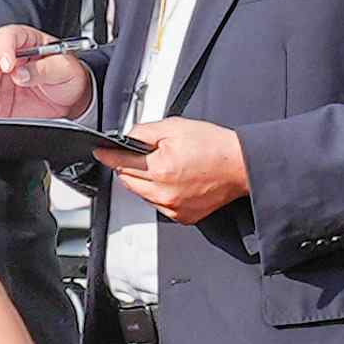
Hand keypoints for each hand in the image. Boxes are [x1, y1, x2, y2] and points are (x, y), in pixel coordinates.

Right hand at [0, 25, 93, 122]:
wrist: (72, 101)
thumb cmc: (69, 77)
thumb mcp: (66, 69)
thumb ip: (44, 69)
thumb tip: (21, 73)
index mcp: (27, 42)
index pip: (8, 37)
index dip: (3, 49)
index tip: (8, 66)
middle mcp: (10, 59)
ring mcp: (2, 80)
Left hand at [107, 117, 249, 223]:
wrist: (242, 165)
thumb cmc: (215, 146)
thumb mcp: (175, 127)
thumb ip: (144, 132)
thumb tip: (125, 138)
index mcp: (159, 169)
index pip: (120, 163)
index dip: (108, 155)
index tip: (101, 152)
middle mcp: (164, 193)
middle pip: (127, 180)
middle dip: (129, 166)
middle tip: (144, 155)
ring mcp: (172, 208)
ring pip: (141, 194)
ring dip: (143, 181)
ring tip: (164, 167)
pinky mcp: (182, 216)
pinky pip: (158, 205)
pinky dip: (158, 194)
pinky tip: (174, 181)